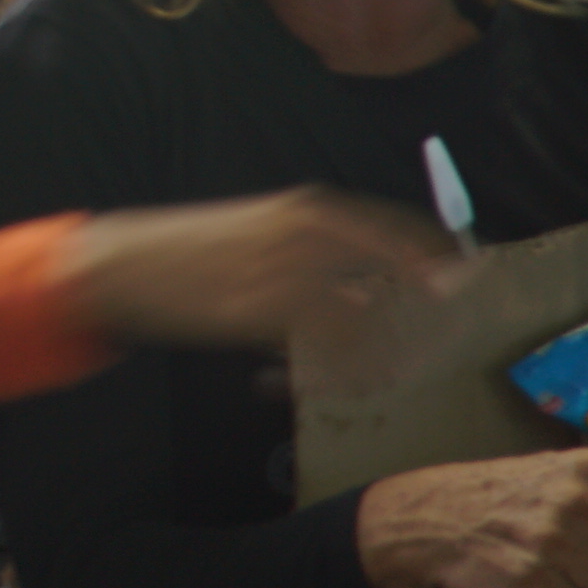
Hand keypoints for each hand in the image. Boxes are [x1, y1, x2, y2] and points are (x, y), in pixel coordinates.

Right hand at [52, 187, 456, 349]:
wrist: (121, 263)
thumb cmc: (189, 249)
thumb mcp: (255, 227)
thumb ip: (310, 246)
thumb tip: (367, 281)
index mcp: (305, 210)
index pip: (397, 229)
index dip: (438, 256)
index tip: (467, 278)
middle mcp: (301, 236)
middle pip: (391, 272)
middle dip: (424, 307)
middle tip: (444, 336)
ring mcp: (279, 273)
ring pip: (359, 314)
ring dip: (382, 346)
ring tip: (390, 370)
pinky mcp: (254, 313)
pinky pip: (314, 344)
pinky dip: (334, 364)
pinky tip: (338, 378)